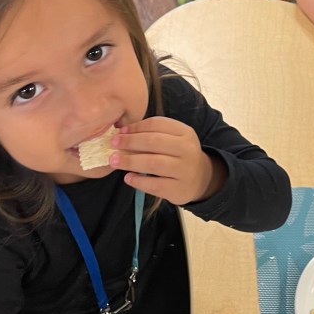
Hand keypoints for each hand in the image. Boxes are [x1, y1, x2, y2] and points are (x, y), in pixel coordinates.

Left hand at [110, 116, 224, 203]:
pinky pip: (154, 184)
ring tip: (114, 161)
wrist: (200, 179)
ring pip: (153, 163)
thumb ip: (152, 134)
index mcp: (185, 132)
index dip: (136, 126)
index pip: (157, 124)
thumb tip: (122, 132)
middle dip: (130, 142)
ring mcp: (185, 170)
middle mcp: (187, 149)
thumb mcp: (173, 140)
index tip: (120, 131)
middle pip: (153, 142)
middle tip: (113, 144)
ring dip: (130, 161)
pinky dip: (138, 181)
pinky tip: (128, 178)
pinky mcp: (179, 189)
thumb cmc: (178, 156)